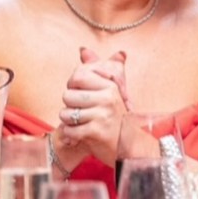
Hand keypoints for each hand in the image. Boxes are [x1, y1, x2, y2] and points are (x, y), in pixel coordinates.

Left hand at [58, 47, 130, 164]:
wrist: (131, 149)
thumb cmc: (117, 120)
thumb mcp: (110, 92)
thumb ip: (97, 69)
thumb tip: (83, 49)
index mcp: (110, 86)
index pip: (77, 76)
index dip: (73, 87)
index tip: (82, 96)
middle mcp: (108, 98)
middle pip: (67, 95)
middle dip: (71, 107)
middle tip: (85, 115)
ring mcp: (102, 114)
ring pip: (66, 114)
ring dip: (70, 123)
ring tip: (84, 125)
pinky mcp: (96, 131)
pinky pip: (69, 130)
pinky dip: (72, 136)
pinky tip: (83, 136)